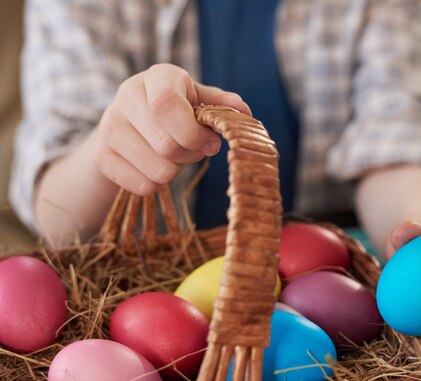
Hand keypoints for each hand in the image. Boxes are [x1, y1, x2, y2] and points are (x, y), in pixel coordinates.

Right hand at [87, 63, 250, 194]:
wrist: (129, 125)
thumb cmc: (175, 111)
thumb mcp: (199, 100)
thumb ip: (222, 106)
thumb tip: (244, 113)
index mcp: (157, 77)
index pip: (166, 105)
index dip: (193, 132)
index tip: (212, 144)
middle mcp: (127, 95)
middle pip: (166, 145)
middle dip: (190, 155)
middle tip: (194, 150)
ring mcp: (109, 126)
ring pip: (157, 170)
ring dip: (175, 171)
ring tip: (172, 156)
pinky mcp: (101, 155)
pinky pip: (141, 186)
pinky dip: (156, 185)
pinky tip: (154, 167)